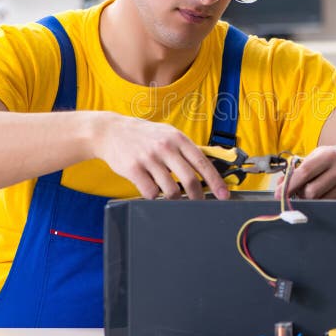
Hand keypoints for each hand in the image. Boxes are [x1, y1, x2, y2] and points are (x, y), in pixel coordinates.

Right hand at [92, 112, 228, 199]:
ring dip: (174, 198)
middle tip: (200, 204)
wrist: (111, 131)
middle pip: (189, 180)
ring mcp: (149, 158)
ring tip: (171, 195)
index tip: (224, 195)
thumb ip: (185, 149)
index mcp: (178, 138)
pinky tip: (152, 190)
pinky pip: (150, 192)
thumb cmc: (143, 135)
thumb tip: (208, 168)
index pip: (202, 163)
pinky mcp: (133, 169)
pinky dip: (154, 196)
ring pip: (170, 190)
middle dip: (198, 197)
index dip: (215, 181)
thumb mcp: (167, 134)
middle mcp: (165, 147)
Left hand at [275, 145, 335, 199]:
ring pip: (321, 203)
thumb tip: (279, 186)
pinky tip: (326, 196)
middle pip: (311, 193)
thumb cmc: (330, 160)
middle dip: (301, 195)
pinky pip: (332, 208)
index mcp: (329, 155)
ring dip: (312, 202)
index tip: (278, 195)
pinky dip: (324, 205)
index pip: (304, 173)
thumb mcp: (315, 157)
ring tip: (315, 193)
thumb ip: (296, 170)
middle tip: (300, 193)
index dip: (288, 186)